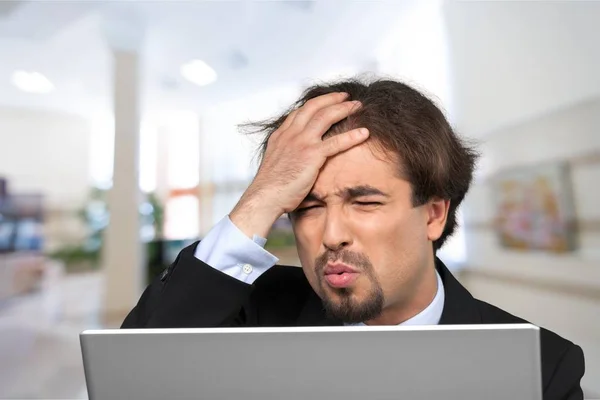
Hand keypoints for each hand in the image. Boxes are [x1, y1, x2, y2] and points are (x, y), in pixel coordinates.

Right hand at [230, 92, 368, 238]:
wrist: (265, 197)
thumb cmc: (270, 188)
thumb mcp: (275, 164)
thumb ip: (286, 155)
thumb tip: (294, 160)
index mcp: (281, 136)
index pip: (299, 112)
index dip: (315, 104)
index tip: (327, 102)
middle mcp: (291, 134)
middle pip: (314, 107)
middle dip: (332, 99)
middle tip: (346, 97)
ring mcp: (301, 142)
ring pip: (326, 116)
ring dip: (344, 109)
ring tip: (358, 106)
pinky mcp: (312, 154)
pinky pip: (336, 142)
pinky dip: (352, 136)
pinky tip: (364, 133)